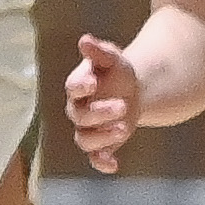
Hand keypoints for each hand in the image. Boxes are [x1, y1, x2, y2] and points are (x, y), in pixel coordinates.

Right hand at [65, 33, 140, 173]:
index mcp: (79, 87)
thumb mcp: (113, 58)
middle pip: (81, 117)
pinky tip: (114, 165)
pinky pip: (95, 157)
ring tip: (124, 128)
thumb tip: (85, 40)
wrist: (132, 91)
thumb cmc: (117, 72)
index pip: (72, 88)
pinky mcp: (101, 144)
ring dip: (102, 138)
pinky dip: (102, 163)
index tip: (93, 82)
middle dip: (101, 113)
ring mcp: (89, 129)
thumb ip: (100, 51)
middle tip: (124, 106)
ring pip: (85, 140)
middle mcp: (79, 110)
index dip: (80, 86)